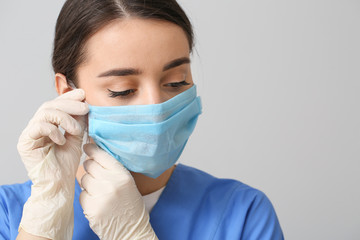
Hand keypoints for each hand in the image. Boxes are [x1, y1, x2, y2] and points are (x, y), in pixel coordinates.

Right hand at [17, 89, 88, 238]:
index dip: (69, 98)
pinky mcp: (25, 143)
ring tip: (76, 129)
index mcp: (48, 125)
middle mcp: (37, 127)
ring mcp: (30, 134)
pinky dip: (53, 130)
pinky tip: (61, 140)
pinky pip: (38, 127)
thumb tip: (84, 103)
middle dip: (69, 104)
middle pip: (50, 106)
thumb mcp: (76, 137)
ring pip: (44, 113)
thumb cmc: (67, 164)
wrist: (59, 184)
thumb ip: (78, 122)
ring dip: (64, 118)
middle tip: (85, 107)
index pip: (56, 105)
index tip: (83, 94)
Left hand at [80, 143, 157, 239]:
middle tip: (96, 173)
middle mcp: (111, 184)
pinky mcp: (91, 208)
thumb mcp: (128, 183)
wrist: (131, 230)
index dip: (92, 149)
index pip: (102, 156)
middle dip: (90, 167)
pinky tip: (97, 201)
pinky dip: (87, 196)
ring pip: (84, 179)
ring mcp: (100, 196)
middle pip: (90, 165)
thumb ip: (113, 169)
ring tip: (100, 191)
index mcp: (123, 175)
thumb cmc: (130, 205)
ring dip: (89, 183)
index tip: (87, 146)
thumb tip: (95, 154)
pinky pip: (82, 194)